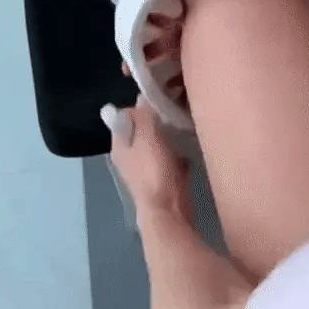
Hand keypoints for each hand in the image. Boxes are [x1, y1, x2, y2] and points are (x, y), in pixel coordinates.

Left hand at [101, 94, 191, 223]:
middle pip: (141, 131)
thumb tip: (141, 96)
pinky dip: (178, 154)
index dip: (140, 106)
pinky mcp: (162, 181)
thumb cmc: (154, 171)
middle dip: (157, 121)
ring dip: (170, 137)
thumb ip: (144, 115)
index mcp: (119, 145)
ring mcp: (145, 170)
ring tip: (184, 125)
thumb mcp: (148, 136)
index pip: (124, 117)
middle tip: (174, 110)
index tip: (159, 100)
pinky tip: (190, 147)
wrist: (168, 211)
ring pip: (157, 145)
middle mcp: (128, 157)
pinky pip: (170, 160)